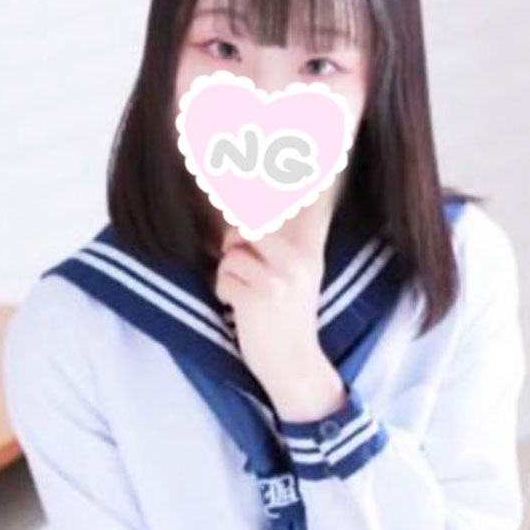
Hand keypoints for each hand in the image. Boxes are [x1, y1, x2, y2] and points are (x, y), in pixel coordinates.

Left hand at [214, 188, 335, 395]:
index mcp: (306, 255)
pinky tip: (239, 310)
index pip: (281, 211)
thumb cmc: (287, 324)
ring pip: (230, 257)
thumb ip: (277, 250)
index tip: (253, 162)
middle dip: (233, 251)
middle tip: (241, 275)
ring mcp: (277, 279)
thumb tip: (245, 216)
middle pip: (244, 231)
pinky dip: (224, 294)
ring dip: (227, 278)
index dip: (262, 189)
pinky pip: (223, 279)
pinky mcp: (257, 297)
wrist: (295, 367)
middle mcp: (295, 262)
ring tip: (243, 299)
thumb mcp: (296, 281)